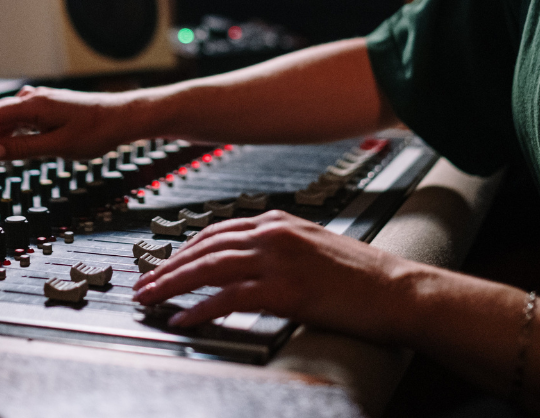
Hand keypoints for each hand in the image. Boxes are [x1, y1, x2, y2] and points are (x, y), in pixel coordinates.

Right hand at [0, 86, 137, 188]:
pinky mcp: (45, 111)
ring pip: (4, 125)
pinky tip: (0, 155)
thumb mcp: (58, 146)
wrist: (123, 118)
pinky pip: (17, 124)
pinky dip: (5, 141)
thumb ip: (22, 149)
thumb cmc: (97, 131)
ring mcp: (38, 104)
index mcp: (33, 104)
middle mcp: (32, 99)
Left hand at [132, 210, 419, 340]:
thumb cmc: (361, 275)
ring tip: (150, 299)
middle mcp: (274, 234)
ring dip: (173, 284)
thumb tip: (243, 263)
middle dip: (168, 266)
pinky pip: (230, 298)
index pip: (216, 231)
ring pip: (209, 268)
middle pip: (204, 247)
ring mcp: (279, 261)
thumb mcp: (312, 247)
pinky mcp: (286, 290)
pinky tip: (183, 318)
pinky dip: (201, 308)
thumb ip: (276, 248)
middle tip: (143, 284)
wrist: (396, 290)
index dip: (184, 249)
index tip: (163, 265)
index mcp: (279, 221)